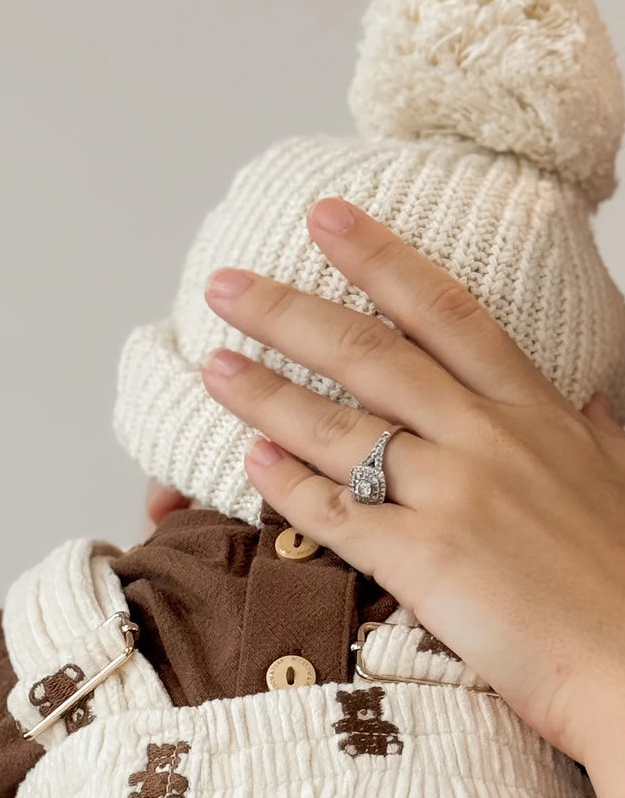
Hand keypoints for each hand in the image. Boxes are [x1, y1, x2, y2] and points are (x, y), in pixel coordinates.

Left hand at [200, 198, 624, 769]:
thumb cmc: (623, 579)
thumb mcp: (619, 479)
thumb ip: (590, 433)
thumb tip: (584, 398)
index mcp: (533, 411)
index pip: (445, 311)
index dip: (380, 257)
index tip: (325, 218)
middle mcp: (485, 439)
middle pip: (370, 355)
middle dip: (289, 312)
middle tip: (226, 285)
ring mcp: (451, 496)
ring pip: (338, 428)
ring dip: (266, 392)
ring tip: (214, 366)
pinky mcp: (423, 561)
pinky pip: (335, 514)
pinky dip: (286, 487)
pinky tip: (248, 462)